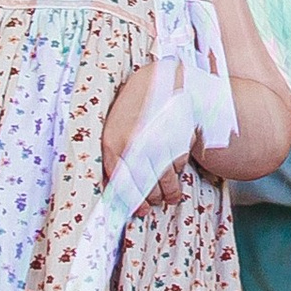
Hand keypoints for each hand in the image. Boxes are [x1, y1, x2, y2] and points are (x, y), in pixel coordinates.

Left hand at [102, 65, 191, 209]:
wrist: (158, 80)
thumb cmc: (133, 106)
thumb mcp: (114, 128)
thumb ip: (115, 156)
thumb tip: (119, 188)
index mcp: (112, 143)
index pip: (121, 184)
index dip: (132, 202)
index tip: (139, 210)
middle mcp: (134, 146)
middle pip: (144, 187)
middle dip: (151, 200)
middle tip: (154, 205)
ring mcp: (157, 144)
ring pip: (165, 181)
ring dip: (169, 194)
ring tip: (170, 198)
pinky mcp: (177, 141)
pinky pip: (178, 166)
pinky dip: (178, 173)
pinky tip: (175, 172)